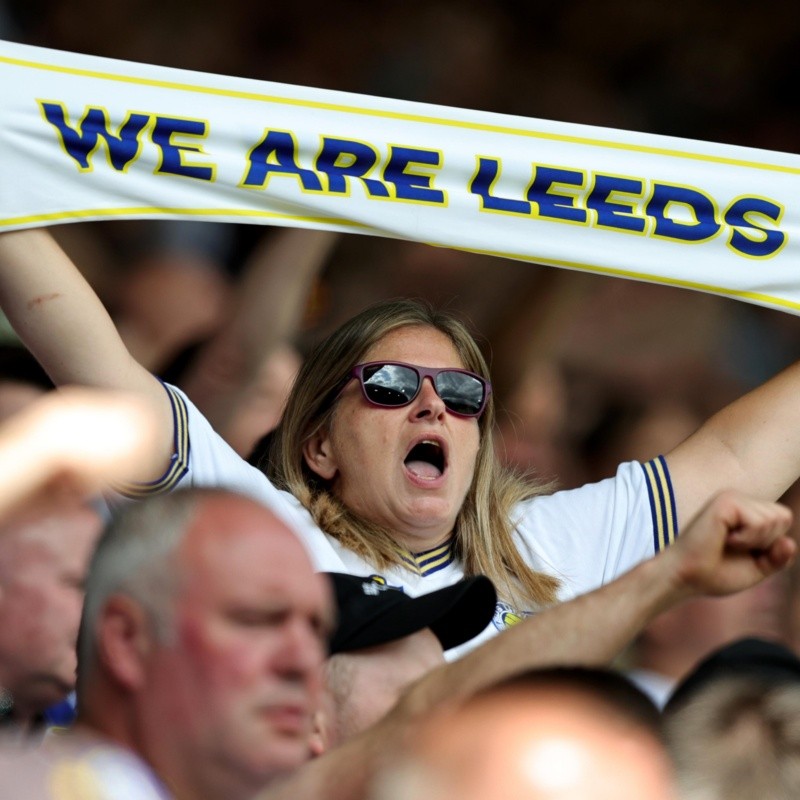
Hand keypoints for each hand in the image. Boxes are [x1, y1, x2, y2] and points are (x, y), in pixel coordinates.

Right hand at [665, 489, 795, 598]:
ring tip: (727, 543)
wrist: (684, 577)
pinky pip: (759, 522)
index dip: (771, 544)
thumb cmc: (713, 573)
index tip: (743, 552)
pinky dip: (748, 539)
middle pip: (783, 517)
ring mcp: (731, 498)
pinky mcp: (725, 501)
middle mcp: (737, 499)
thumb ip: (778, 557)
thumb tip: (789, 542)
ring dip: (756, 541)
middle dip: (767, 542)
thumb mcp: (756, 568)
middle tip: (735, 548)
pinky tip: (724, 539)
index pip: (783, 519)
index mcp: (743, 511)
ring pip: (775, 518)